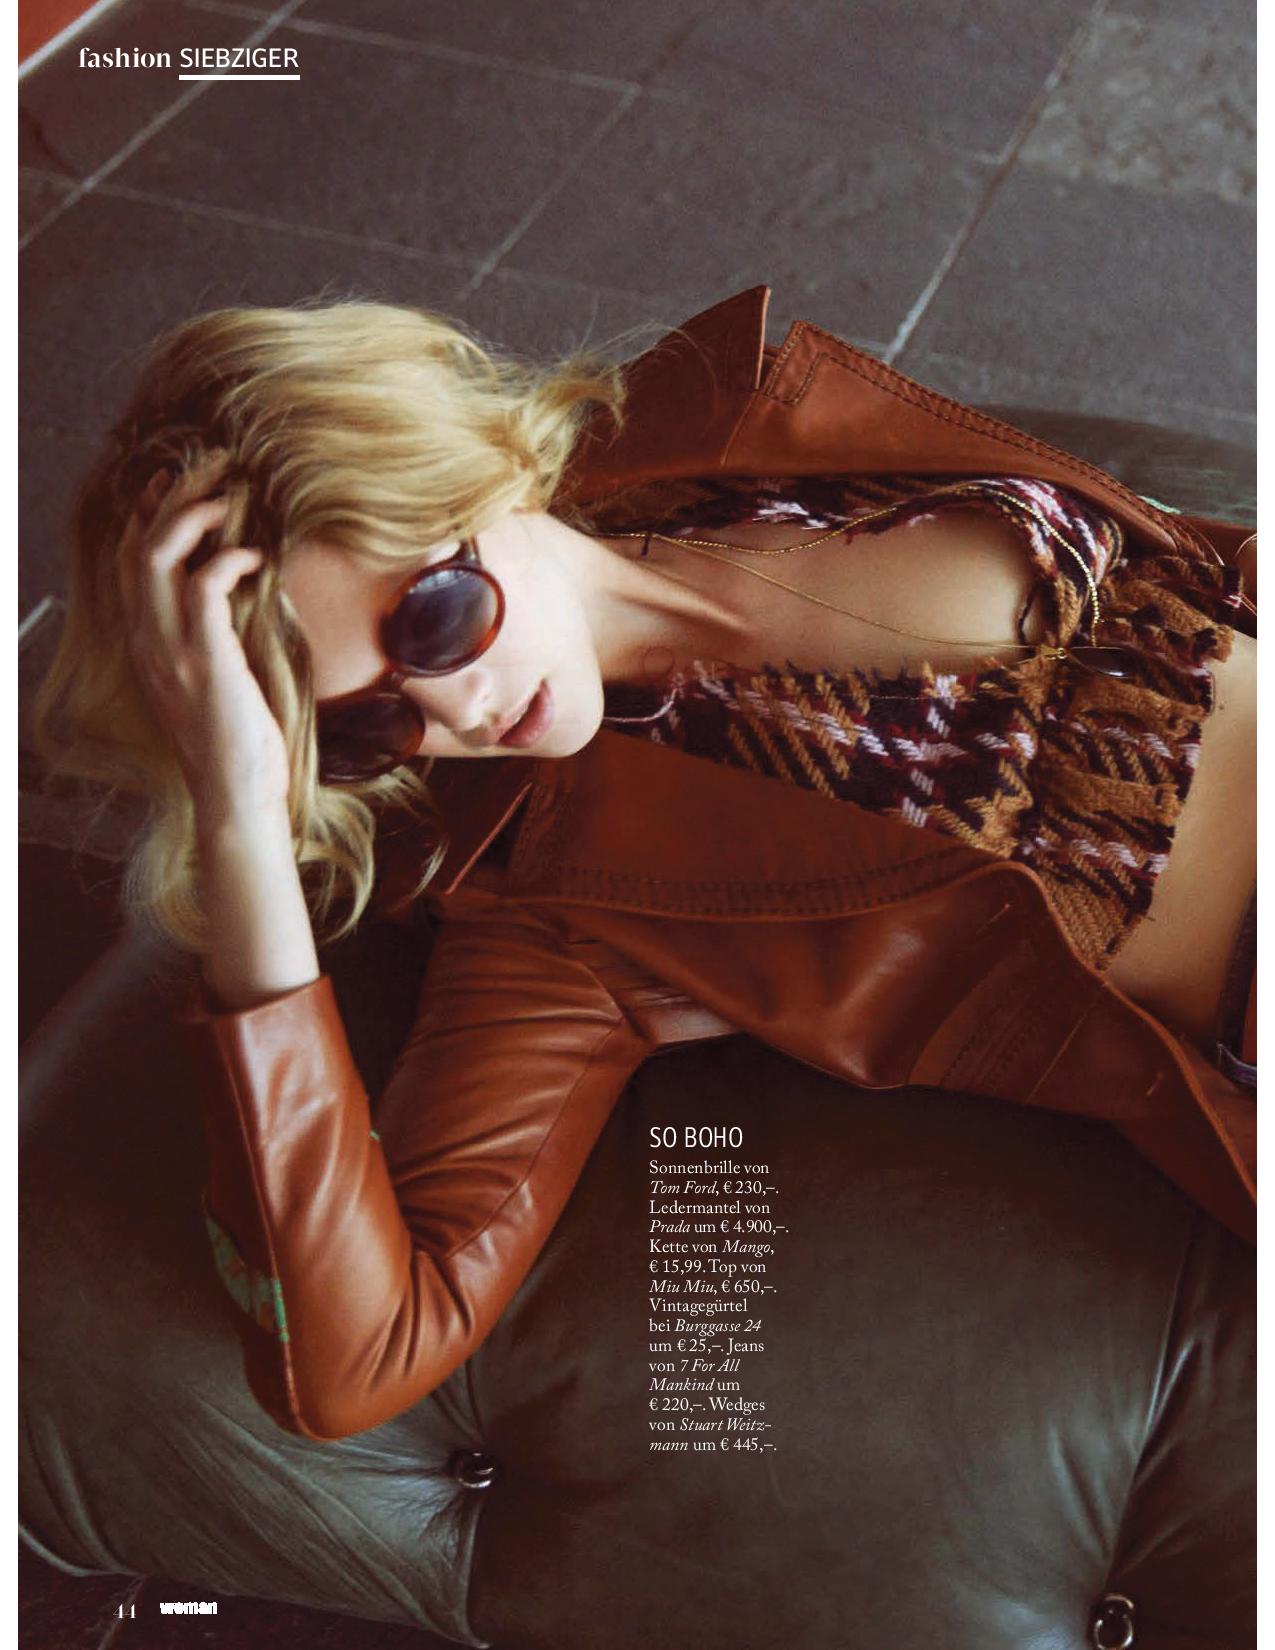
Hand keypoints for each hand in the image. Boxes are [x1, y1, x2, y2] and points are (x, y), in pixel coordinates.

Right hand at [118, 454, 291, 830]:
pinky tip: (253, 556)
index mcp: (146, 642)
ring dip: (191, 515)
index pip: (128, 561)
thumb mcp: (212, 679)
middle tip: (209, 465)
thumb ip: (208, 638)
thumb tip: (232, 596)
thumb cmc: (234, 742)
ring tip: (227, 495)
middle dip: (170, 496)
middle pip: (137, 544)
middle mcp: (147, 640)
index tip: (173, 481)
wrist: (234, 793)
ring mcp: (170, 649)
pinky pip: (203, 588)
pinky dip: (226, 560)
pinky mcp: (204, 659)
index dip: (146, 514)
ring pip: (156, 555)